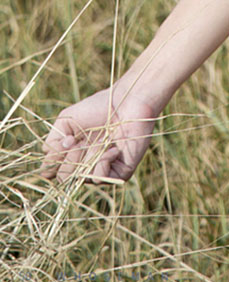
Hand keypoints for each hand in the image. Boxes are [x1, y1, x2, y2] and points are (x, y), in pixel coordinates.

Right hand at [40, 87, 157, 183]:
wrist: (127, 101)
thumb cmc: (98, 107)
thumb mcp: (66, 121)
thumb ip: (51, 144)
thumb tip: (47, 166)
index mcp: (70, 154)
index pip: (50, 172)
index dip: (52, 161)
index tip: (65, 140)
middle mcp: (84, 165)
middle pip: (63, 179)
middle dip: (69, 159)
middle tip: (80, 141)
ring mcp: (100, 170)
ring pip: (80, 180)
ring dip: (85, 158)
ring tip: (98, 141)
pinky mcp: (118, 172)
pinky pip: (99, 179)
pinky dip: (102, 162)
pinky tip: (112, 148)